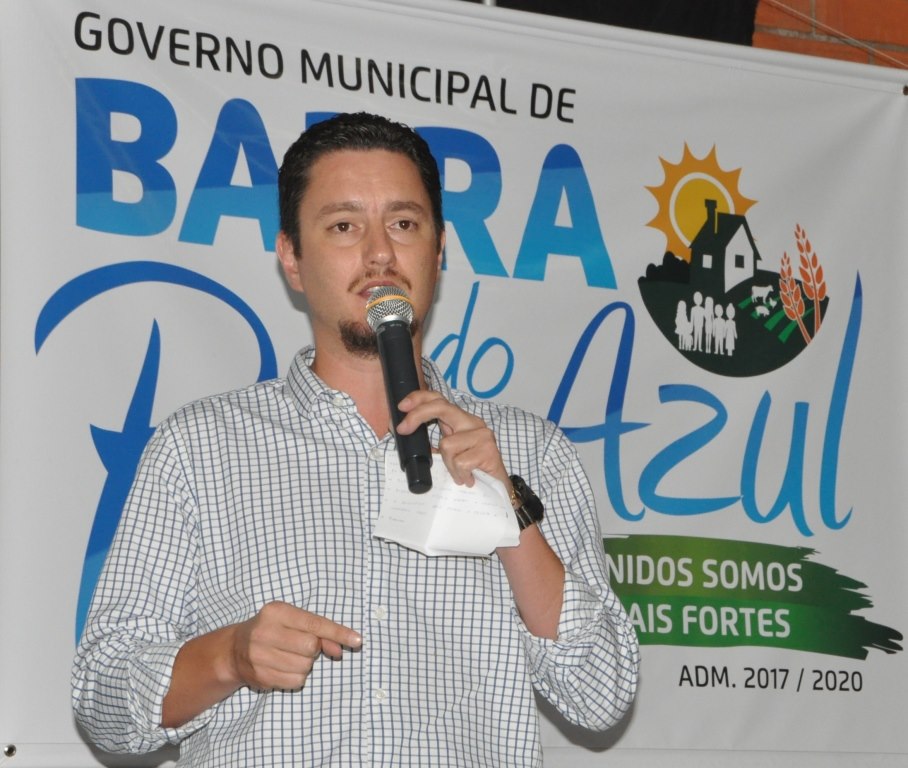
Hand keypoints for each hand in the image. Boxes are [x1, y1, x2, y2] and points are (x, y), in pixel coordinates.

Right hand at [229, 601, 361, 691]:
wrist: (235, 649)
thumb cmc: (273, 630)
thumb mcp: (293, 622)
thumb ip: (320, 632)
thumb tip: (340, 650)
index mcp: (276, 611)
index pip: (314, 623)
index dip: (338, 633)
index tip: (357, 641)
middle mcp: (265, 632)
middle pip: (310, 647)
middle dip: (313, 649)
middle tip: (301, 646)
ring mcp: (259, 655)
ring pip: (304, 667)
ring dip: (305, 664)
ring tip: (289, 656)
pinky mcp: (260, 676)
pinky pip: (295, 681)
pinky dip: (296, 677)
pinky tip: (283, 667)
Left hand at [396, 390, 507, 487]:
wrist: (499, 490)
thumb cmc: (472, 472)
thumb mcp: (449, 454)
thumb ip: (435, 444)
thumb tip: (408, 436)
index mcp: (461, 421)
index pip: (440, 400)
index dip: (419, 398)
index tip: (401, 407)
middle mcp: (473, 422)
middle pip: (441, 407)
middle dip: (418, 415)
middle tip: (403, 429)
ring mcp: (482, 435)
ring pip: (447, 444)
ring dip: (449, 465)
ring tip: (460, 474)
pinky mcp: (488, 450)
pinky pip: (460, 462)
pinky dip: (460, 475)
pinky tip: (469, 479)